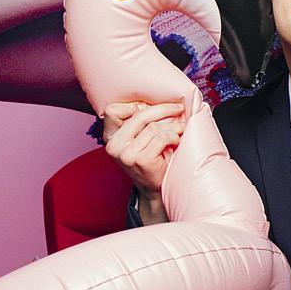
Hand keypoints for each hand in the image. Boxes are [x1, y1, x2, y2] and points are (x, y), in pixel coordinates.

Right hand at [103, 101, 185, 222]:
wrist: (154, 188)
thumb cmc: (150, 159)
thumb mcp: (138, 140)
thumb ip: (139, 123)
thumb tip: (157, 101)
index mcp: (110, 137)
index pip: (113, 110)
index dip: (133, 106)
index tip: (151, 107)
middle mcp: (114, 145)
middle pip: (139, 115)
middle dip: (162, 109)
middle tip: (178, 108)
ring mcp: (126, 154)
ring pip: (153, 127)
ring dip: (172, 125)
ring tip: (180, 127)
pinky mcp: (140, 160)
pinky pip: (161, 138)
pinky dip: (173, 136)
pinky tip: (177, 140)